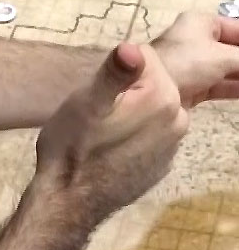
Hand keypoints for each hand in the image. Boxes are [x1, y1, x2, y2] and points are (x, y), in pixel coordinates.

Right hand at [35, 43, 187, 225]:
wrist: (69, 201)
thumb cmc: (73, 146)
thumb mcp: (86, 103)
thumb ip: (113, 73)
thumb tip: (132, 48)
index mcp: (163, 98)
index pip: (144, 55)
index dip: (115, 68)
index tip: (98, 90)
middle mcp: (179, 119)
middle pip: (149, 79)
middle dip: (123, 87)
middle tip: (96, 110)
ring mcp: (172, 145)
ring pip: (148, 103)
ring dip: (126, 108)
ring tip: (99, 128)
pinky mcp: (162, 162)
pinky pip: (148, 129)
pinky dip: (130, 130)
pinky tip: (108, 146)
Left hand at [152, 11, 238, 106]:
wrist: (149, 91)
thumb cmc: (186, 62)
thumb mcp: (222, 56)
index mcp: (200, 24)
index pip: (237, 28)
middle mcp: (198, 41)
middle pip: (235, 50)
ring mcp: (197, 65)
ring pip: (232, 69)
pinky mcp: (196, 87)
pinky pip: (225, 86)